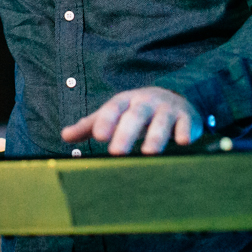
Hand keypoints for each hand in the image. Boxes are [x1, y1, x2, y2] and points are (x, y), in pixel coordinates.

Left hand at [60, 86, 202, 155]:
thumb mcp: (114, 114)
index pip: (113, 109)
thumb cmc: (136, 111)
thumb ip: (90, 125)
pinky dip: (185, 132)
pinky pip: (186, 124)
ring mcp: (167, 109)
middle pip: (135, 115)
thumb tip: (64, 136)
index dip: (106, 121)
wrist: (174, 98)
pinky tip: (183, 143)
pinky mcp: (187, 117)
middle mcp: (146, 102)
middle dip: (126, 133)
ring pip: (161, 121)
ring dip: (155, 136)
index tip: (97, 137)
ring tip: (148, 153)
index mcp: (125, 101)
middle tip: (116, 153)